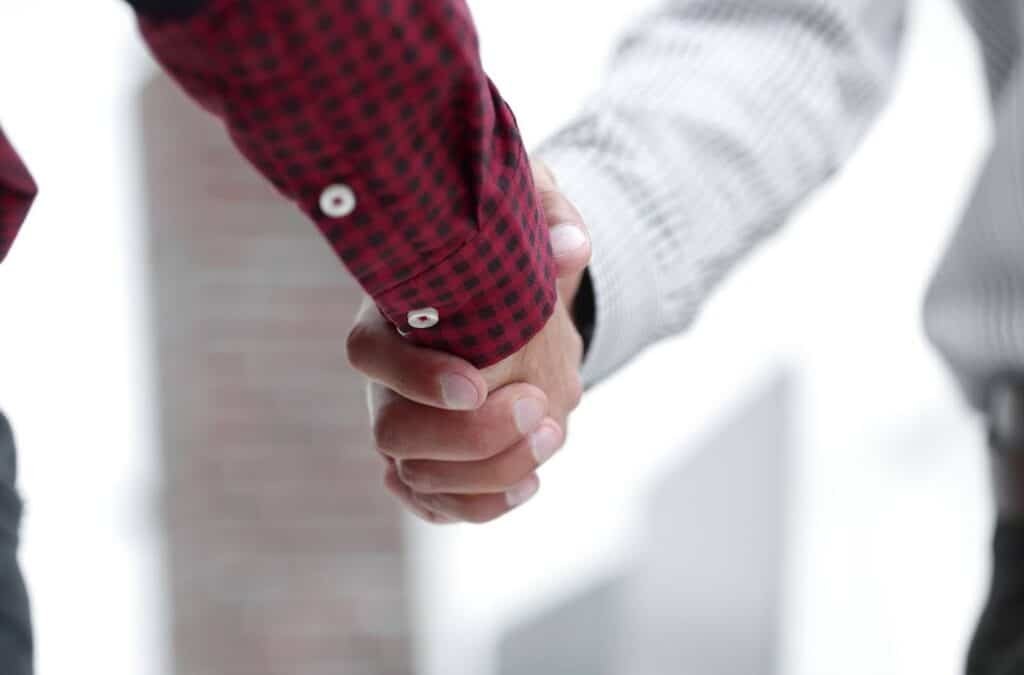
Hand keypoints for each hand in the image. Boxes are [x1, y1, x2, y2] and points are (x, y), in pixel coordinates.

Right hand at [346, 159, 590, 523]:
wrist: (517, 302)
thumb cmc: (508, 247)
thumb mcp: (528, 210)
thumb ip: (549, 215)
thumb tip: (572, 249)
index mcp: (390, 316)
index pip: (369, 354)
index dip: (416, 378)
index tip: (477, 383)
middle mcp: (387, 380)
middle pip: (391, 433)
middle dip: (469, 436)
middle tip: (536, 407)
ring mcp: (405, 426)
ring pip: (417, 478)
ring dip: (490, 472)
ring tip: (550, 431)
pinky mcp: (431, 463)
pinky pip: (438, 507)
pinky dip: (482, 506)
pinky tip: (530, 480)